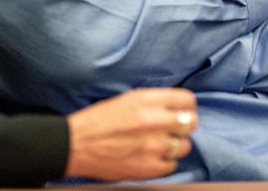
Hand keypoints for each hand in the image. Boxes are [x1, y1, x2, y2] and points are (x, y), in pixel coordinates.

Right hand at [64, 88, 197, 180]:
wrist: (76, 145)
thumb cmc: (97, 120)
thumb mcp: (126, 99)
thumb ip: (153, 102)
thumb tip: (174, 107)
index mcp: (147, 100)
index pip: (187, 100)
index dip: (186, 106)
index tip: (182, 110)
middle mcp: (155, 121)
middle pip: (191, 123)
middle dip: (184, 125)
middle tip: (173, 128)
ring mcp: (154, 146)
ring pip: (184, 146)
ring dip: (174, 145)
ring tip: (158, 144)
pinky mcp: (150, 168)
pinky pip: (172, 165)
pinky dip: (164, 162)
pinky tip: (151, 156)